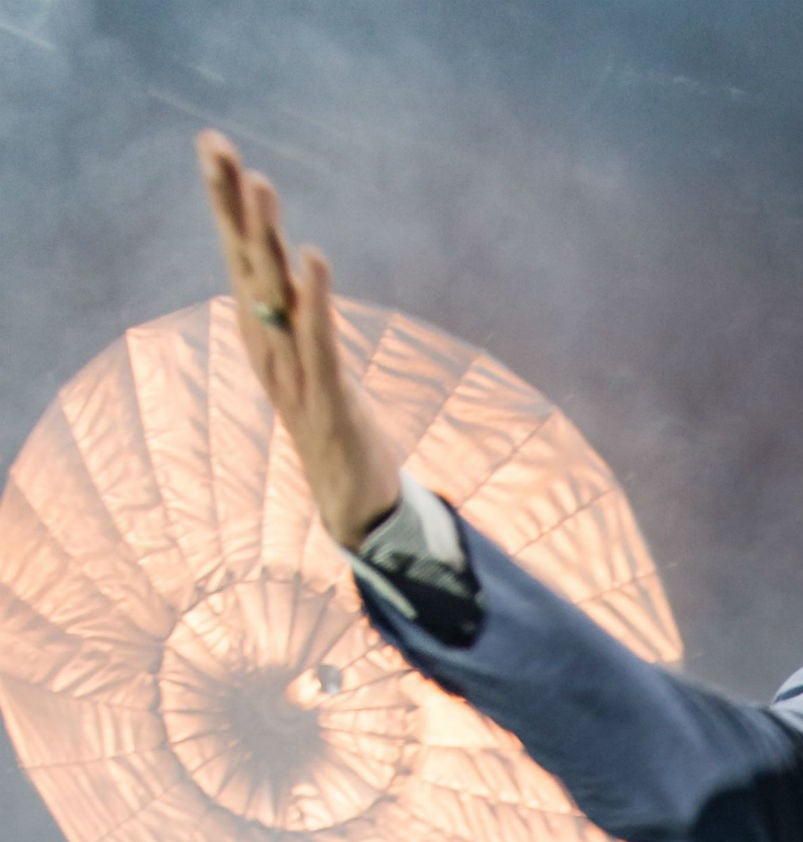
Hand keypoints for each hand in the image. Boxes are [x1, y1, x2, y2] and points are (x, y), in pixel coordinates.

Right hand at [196, 130, 399, 549]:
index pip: (239, 253)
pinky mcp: (325, 395)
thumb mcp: (309, 355)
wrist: (350, 498)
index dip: (226, 201)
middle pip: (245, 261)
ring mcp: (292, 369)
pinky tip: (315, 259)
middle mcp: (268, 343)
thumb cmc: (332, 419)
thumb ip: (298, 311)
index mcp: (263, 329)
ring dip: (269, 239)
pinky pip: (319, 339)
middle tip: (215, 144)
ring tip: (263, 184)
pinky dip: (317, 299)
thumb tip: (289, 267)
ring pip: (276, 293)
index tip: (213, 143)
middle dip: (232, 203)